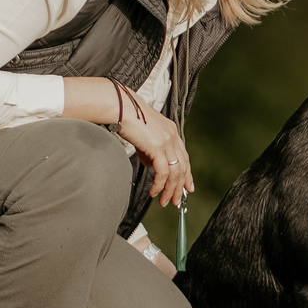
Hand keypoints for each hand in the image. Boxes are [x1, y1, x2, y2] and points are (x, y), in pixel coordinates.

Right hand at [61, 77, 193, 206]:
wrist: (119, 106)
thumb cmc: (127, 118)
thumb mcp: (144, 135)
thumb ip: (150, 149)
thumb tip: (151, 164)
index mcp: (171, 131)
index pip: (184, 157)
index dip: (187, 174)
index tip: (188, 187)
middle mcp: (172, 136)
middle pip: (183, 167)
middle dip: (180, 187)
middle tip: (176, 200)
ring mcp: (167, 141)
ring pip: (175, 172)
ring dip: (170, 190)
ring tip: (165, 201)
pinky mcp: (158, 147)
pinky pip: (163, 172)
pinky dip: (159, 185)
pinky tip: (154, 192)